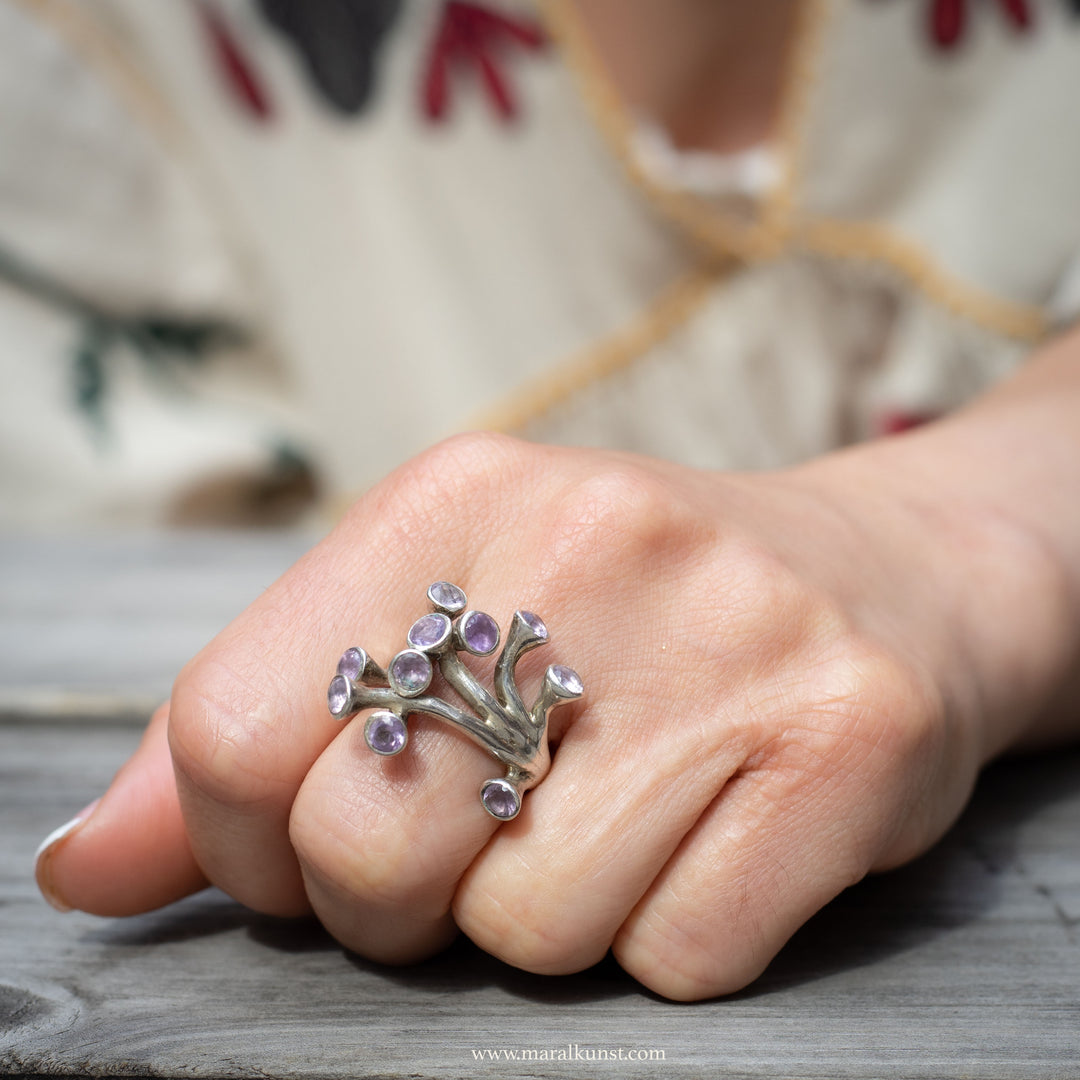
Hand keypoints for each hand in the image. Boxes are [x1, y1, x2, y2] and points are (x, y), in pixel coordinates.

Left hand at [35, 429, 1064, 999]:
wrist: (880, 576)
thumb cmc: (630, 607)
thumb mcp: (440, 608)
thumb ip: (260, 729)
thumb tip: (85, 869)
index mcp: (459, 498)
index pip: (236, 728)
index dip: (244, 844)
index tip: (308, 851)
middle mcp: (590, 547)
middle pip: (371, 851)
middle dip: (399, 902)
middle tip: (478, 842)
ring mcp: (727, 645)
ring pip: (531, 933)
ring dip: (553, 914)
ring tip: (623, 813)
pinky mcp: (845, 743)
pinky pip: (679, 956)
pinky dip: (676, 932)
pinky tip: (718, 833)